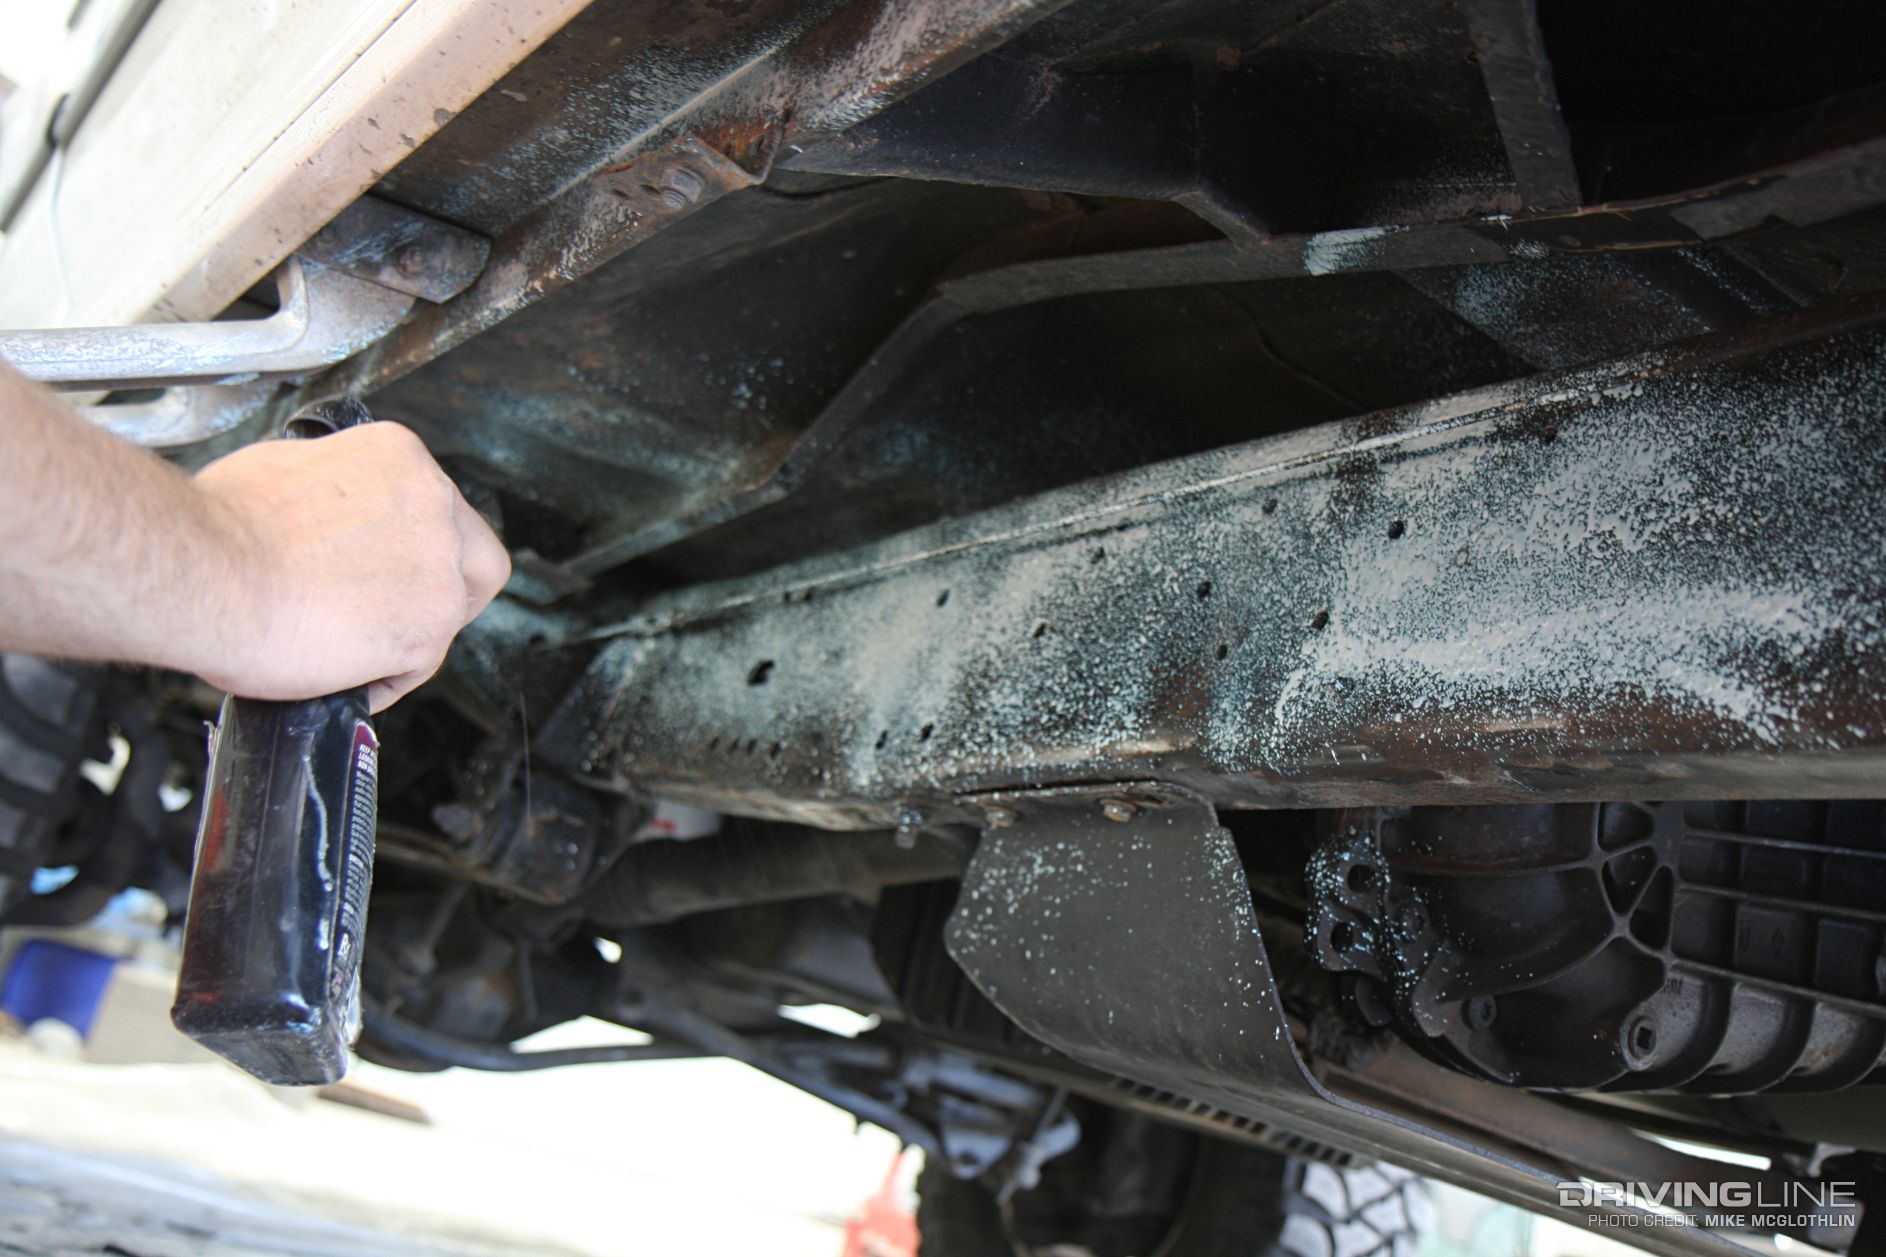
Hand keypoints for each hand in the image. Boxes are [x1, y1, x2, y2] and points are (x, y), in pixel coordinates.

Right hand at [190, 423, 509, 710]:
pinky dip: (383, 678)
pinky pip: (417, 665)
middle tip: (407, 614)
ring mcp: (438, 567)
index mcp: (400, 459)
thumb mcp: (281, 470)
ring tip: (356, 652)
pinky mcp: (427, 628)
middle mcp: (433, 506)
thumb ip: (331, 493)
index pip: (439, 509)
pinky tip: (343, 677)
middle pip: (476, 557)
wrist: (202, 571)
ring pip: (451, 614)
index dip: (418, 547)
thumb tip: (324, 515)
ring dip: (410, 637)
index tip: (391, 568)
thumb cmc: (217, 527)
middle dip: (452, 591)